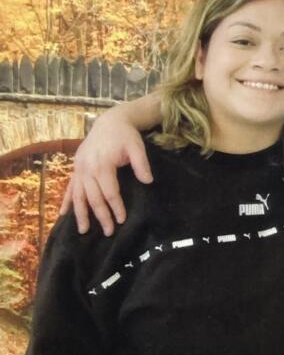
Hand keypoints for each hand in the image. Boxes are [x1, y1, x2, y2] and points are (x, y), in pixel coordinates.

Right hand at [59, 109, 152, 235]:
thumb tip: (148, 181)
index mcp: (102, 165)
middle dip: (101, 216)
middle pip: (94, 198)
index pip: (110, 192)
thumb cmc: (125, 136)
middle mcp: (87, 168)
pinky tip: (63, 214)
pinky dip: (66, 201)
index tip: (122, 220)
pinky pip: (70, 187)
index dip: (116, 207)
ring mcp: (79, 168)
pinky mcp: (76, 167)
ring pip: (78, 195)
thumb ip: (141, 164)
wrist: (110, 121)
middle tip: (109, 232)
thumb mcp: (137, 147)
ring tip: (83, 231)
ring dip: (80, 214)